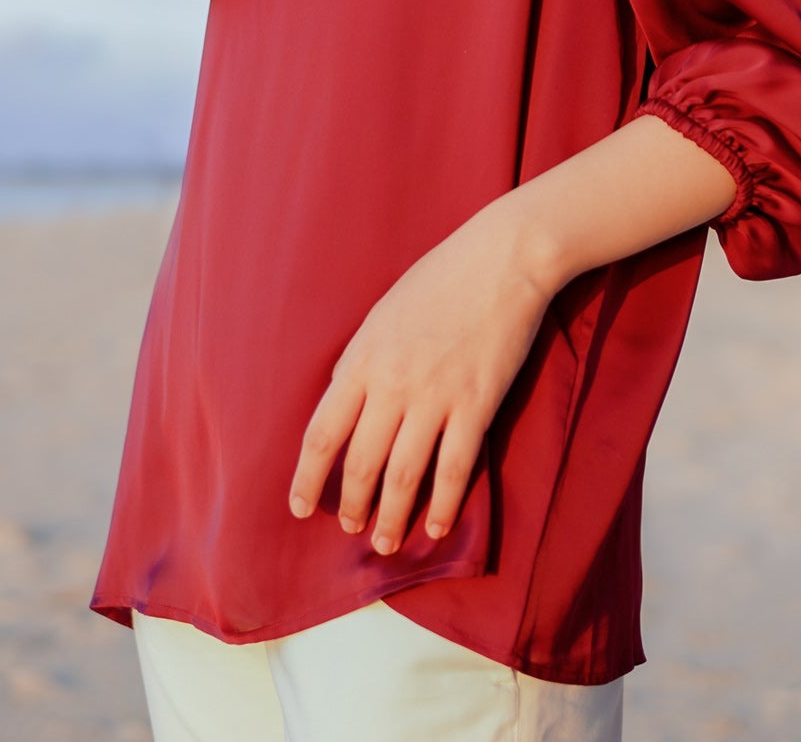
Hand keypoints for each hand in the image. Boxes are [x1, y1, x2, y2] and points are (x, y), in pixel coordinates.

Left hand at [287, 198, 551, 555]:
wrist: (501, 258)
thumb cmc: (440, 279)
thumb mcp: (381, 313)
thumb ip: (359, 358)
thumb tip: (340, 396)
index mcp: (362, 358)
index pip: (321, 432)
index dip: (307, 477)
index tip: (299, 506)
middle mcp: (392, 383)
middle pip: (360, 462)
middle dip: (351, 505)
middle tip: (350, 529)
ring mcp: (435, 396)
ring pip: (403, 475)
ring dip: (391, 516)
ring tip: (386, 543)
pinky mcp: (476, 404)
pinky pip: (454, 469)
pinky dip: (444, 505)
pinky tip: (436, 526)